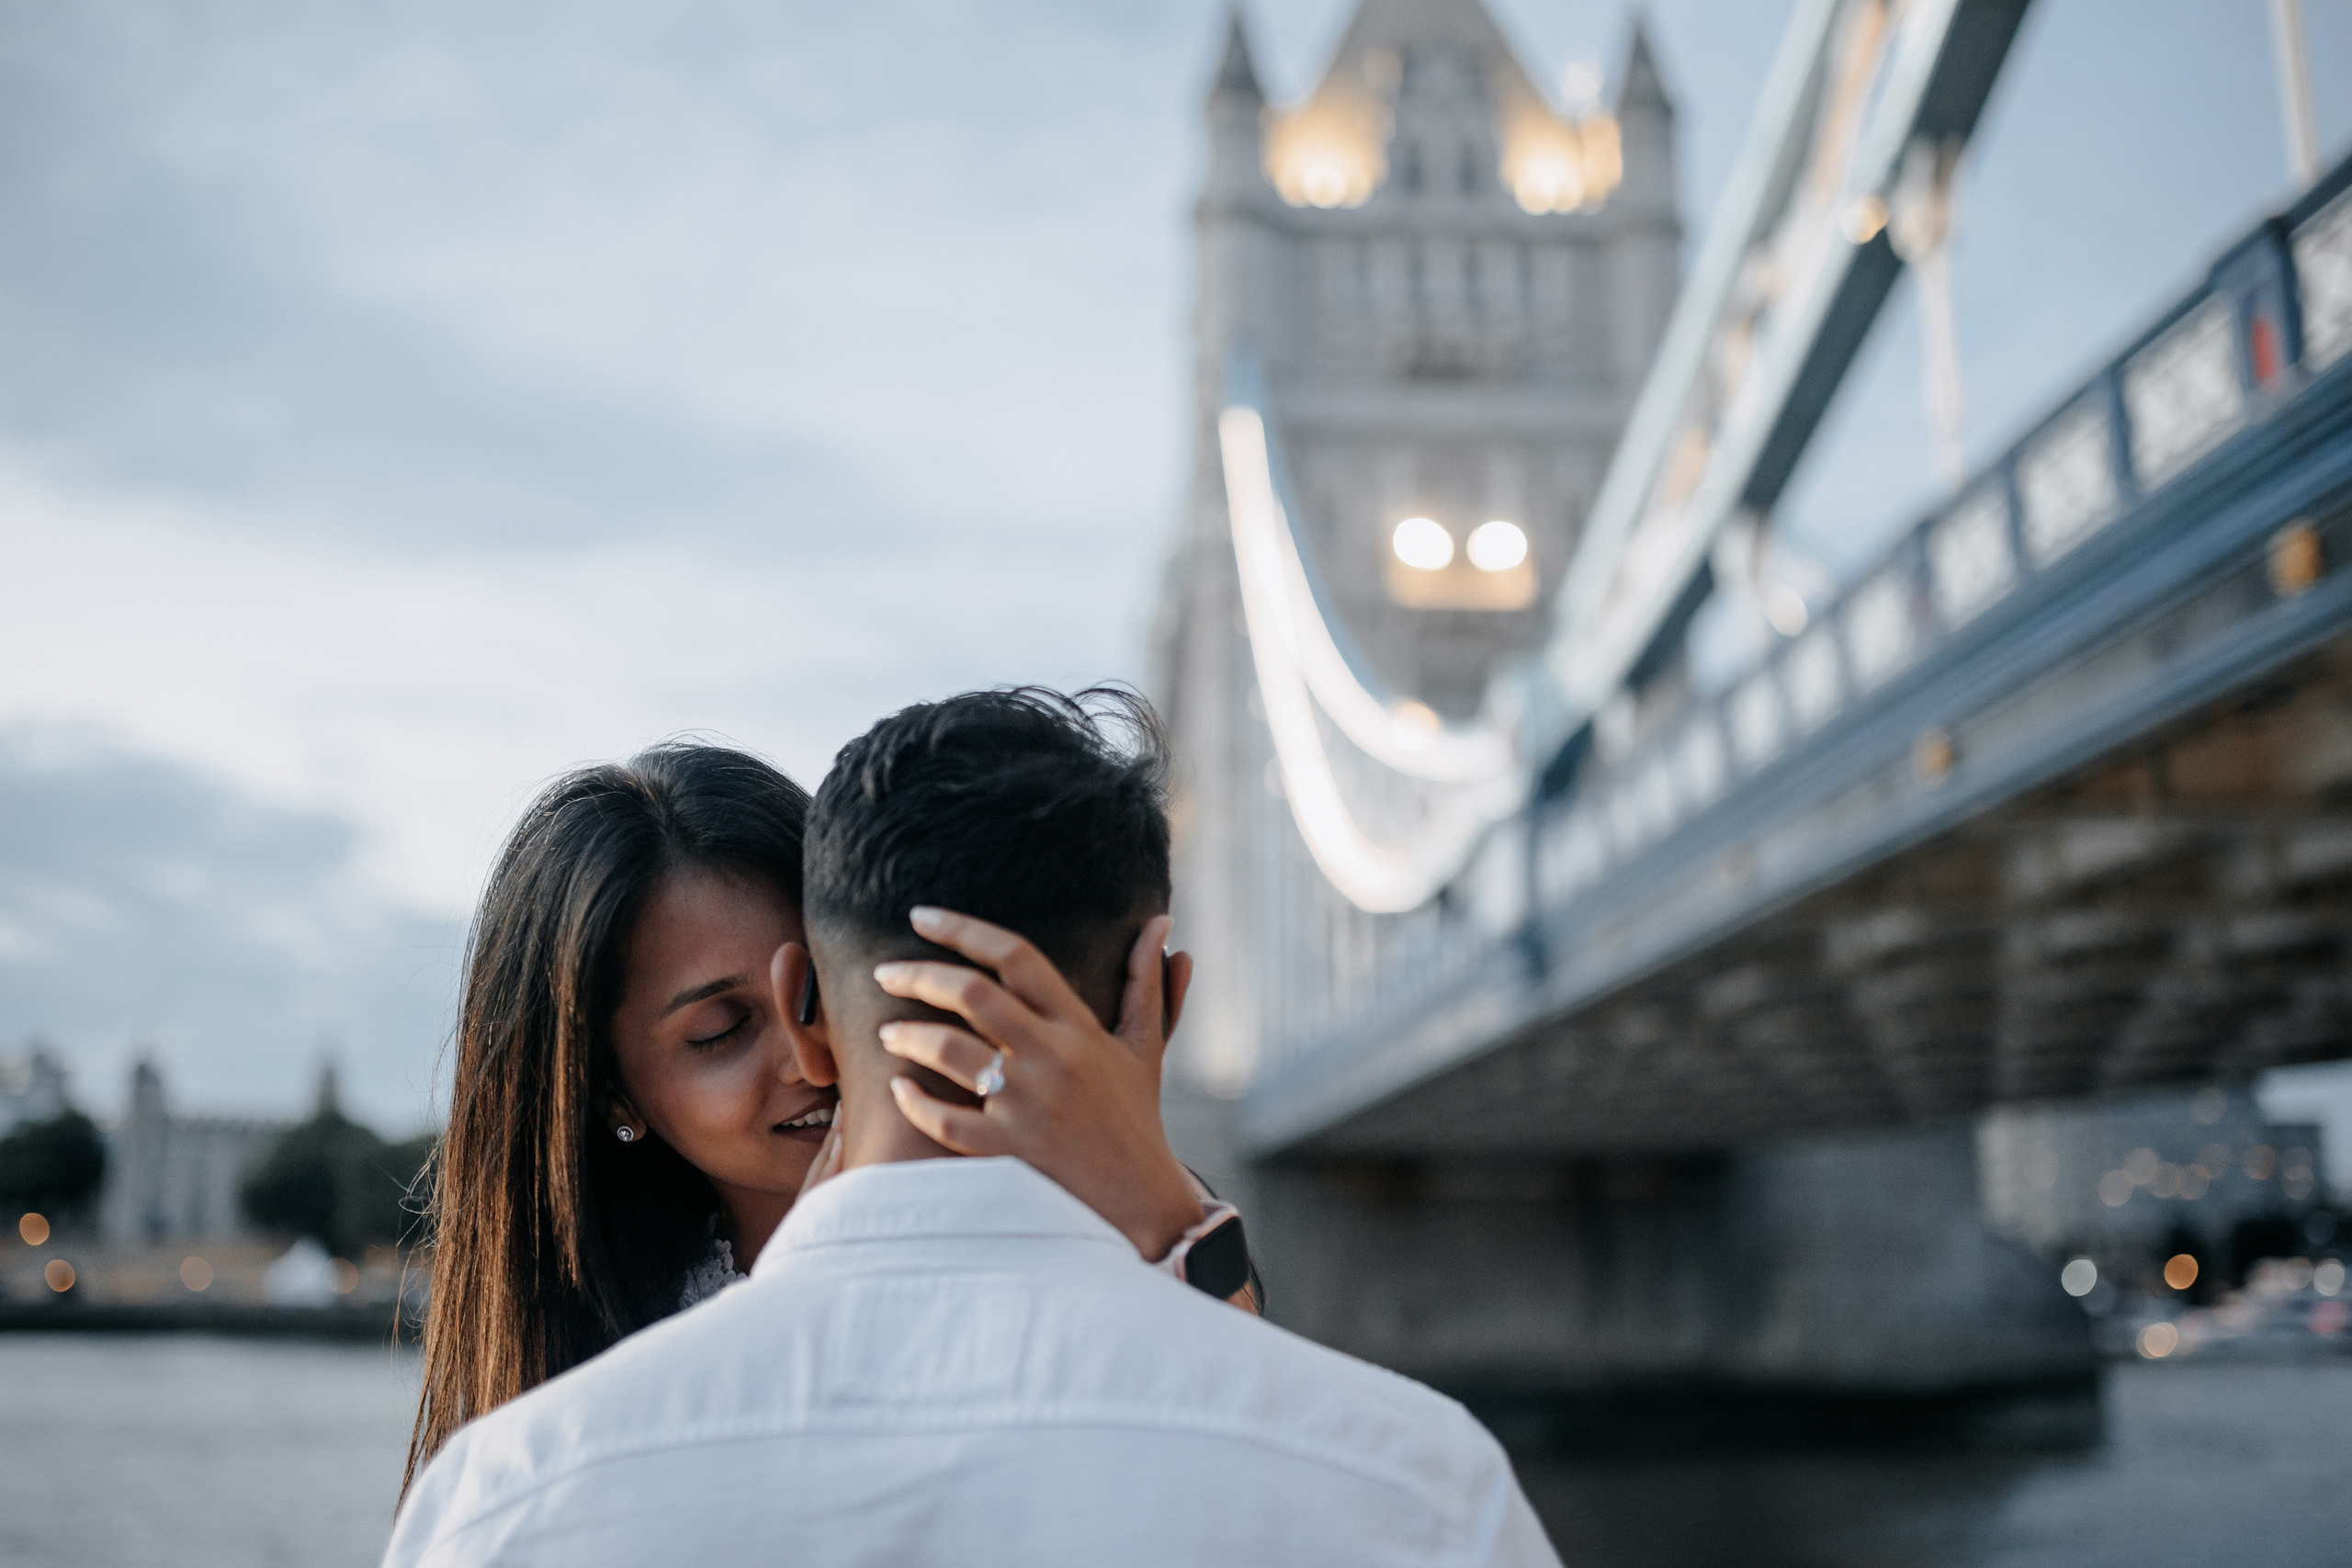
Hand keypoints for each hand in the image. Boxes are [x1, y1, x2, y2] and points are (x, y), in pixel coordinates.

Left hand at [873, 906, 1205, 1264]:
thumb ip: (1146, 982)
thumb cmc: (1137, 1118)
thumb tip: (1161, 924)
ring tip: (886, 1032)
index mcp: (1079, 1027)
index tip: (920, 915)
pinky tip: (899, 1090)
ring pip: (950, 1051)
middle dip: (918, 975)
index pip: (1016, 956)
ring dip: (908, 1035)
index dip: (963, 928)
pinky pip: (945, 1121)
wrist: (1142, 1202)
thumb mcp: (1144, 1046)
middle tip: (885, 971)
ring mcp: (1027, 1106)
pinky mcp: (1008, 1152)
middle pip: (972, 994)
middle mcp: (1052, 1058)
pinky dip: (915, 1102)